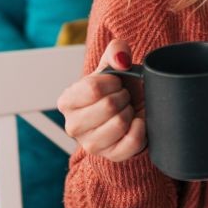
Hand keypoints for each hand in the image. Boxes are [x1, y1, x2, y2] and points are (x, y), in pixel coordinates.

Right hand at [56, 39, 146, 161]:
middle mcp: (72, 126)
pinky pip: (132, 141)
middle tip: (123, 98)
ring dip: (130, 112)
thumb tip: (121, 60)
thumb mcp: (114, 64)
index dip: (112, 82)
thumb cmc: (118, 87)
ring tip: (126, 110)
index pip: (92, 88)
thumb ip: (117, 51)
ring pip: (120, 123)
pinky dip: (141, 128)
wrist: (132, 109)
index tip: (116, 83)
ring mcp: (91, 144)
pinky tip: (137, 122)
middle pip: (108, 106)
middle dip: (123, 97)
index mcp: (67, 101)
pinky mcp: (111, 157)